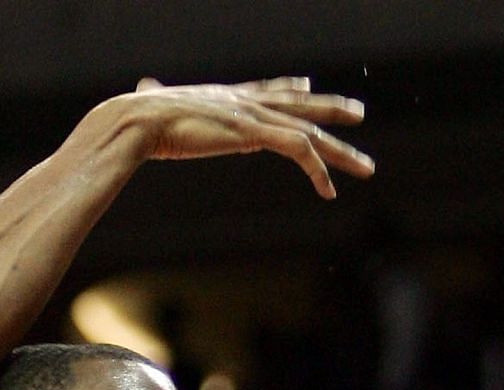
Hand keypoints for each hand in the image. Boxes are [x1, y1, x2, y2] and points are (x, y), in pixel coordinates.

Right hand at [99, 77, 373, 199]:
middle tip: (359, 113)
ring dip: (340, 152)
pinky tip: (330, 189)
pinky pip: (298, 151)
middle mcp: (245, 101)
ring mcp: (252, 116)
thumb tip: (141, 90)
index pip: (266, 88)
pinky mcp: (254, 134)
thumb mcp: (153, 104)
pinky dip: (317, 170)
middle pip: (299, 106)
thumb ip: (152, 97)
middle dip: (332, 108)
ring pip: (309, 131)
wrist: (137, 122)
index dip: (290, 87)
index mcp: (225, 97)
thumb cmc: (138, 121)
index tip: (308, 85)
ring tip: (365, 167)